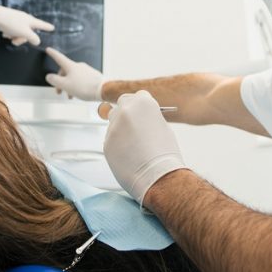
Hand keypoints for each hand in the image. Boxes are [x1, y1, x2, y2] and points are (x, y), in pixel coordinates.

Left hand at [0, 0, 53, 45]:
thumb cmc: (11, 23)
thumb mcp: (24, 32)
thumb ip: (33, 38)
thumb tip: (37, 41)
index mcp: (31, 21)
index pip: (42, 25)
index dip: (47, 27)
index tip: (52, 28)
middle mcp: (25, 20)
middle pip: (29, 32)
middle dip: (23, 38)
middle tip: (16, 41)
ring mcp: (17, 20)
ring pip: (20, 32)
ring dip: (15, 36)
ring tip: (8, 36)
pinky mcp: (9, 21)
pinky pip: (13, 30)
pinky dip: (9, 33)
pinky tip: (4, 33)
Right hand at [45, 47, 104, 100]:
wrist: (102, 89)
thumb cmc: (85, 87)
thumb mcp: (65, 85)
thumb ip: (55, 80)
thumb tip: (49, 76)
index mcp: (71, 66)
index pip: (59, 58)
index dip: (53, 54)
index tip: (49, 49)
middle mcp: (78, 66)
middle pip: (65, 71)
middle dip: (60, 81)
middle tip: (59, 91)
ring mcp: (86, 70)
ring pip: (73, 76)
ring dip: (69, 85)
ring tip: (70, 95)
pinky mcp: (92, 76)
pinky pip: (80, 79)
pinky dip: (76, 85)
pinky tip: (78, 93)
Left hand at [102, 91, 187, 205]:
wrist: (158, 176)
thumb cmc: (165, 153)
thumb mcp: (162, 126)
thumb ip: (147, 116)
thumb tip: (138, 117)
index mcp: (143, 103)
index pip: (138, 95)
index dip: (141, 106)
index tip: (142, 113)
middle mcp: (125, 110)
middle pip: (121, 104)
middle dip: (127, 112)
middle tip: (135, 126)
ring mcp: (113, 127)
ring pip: (114, 122)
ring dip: (121, 128)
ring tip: (136, 145)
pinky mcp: (106, 142)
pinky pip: (111, 139)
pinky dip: (118, 144)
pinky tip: (130, 155)